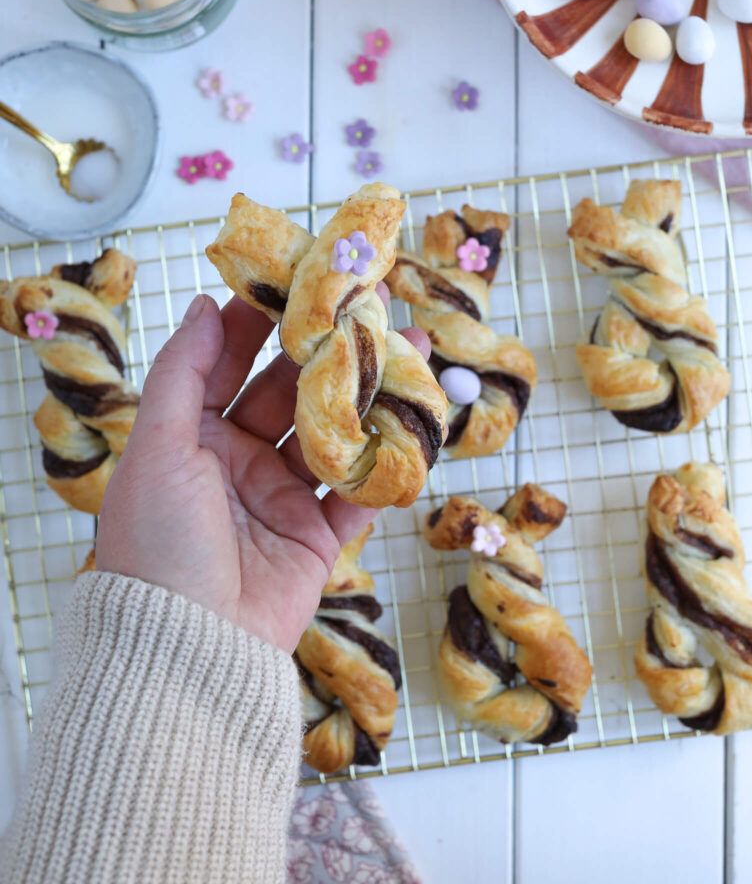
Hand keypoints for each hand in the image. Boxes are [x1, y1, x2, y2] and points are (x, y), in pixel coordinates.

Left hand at [95, 290, 428, 652]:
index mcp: (192, 438)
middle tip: (366, 307)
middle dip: (326, 353)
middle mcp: (238, 462)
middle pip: (289, 394)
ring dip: (367, 397)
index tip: (294, 282)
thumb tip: (204, 304)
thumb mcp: (157, 448)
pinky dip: (387, 460)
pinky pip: (359, 491)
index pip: (228, 365)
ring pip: (332, 435)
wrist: (188, 647)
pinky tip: (416, 420)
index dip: (259, 324)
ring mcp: (281, 498)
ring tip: (409, 351)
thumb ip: (183, 373)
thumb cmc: (158, 542)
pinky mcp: (317, 537)